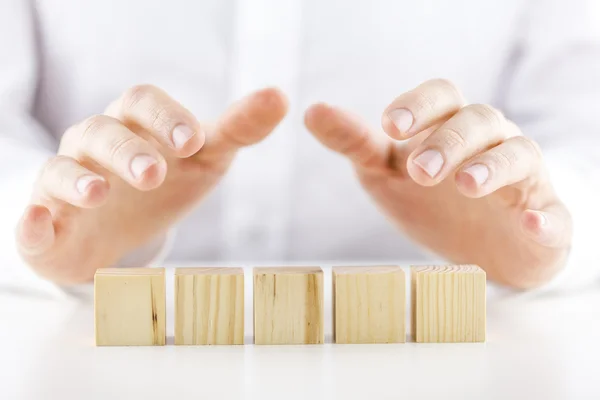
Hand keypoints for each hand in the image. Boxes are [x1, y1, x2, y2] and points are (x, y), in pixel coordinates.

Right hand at [17, 86, 287, 283]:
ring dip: (79, 179)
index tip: (192, 141)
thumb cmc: (163, 184)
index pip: (142, 103)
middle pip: (102, 133)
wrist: (116, 231)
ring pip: (62, 169)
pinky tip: (39, 223)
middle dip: (127, 150)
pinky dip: (31, 221)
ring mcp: (66, 182)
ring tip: (99, 193)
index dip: (165, 117)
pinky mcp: (46, 223)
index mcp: (135, 124)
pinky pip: (30, 218)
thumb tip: (281, 96)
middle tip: (155, 173)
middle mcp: (96, 145)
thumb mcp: (204, 157)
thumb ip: (237, 129)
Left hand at [305, 79, 570, 288]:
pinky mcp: (543, 218)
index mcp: (449, 127)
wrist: (480, 250)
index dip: (418, 106)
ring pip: (518, 155)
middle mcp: (489, 142)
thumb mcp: (386, 171)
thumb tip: (313, 110)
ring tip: (466, 184)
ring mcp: (521, 179)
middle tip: (419, 170)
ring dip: (493, 166)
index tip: (389, 127)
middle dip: (448, 141)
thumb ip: (355, 142)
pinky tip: (530, 223)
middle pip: (478, 121)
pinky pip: (553, 214)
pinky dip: (544, 217)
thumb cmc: (431, 201)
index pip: (442, 97)